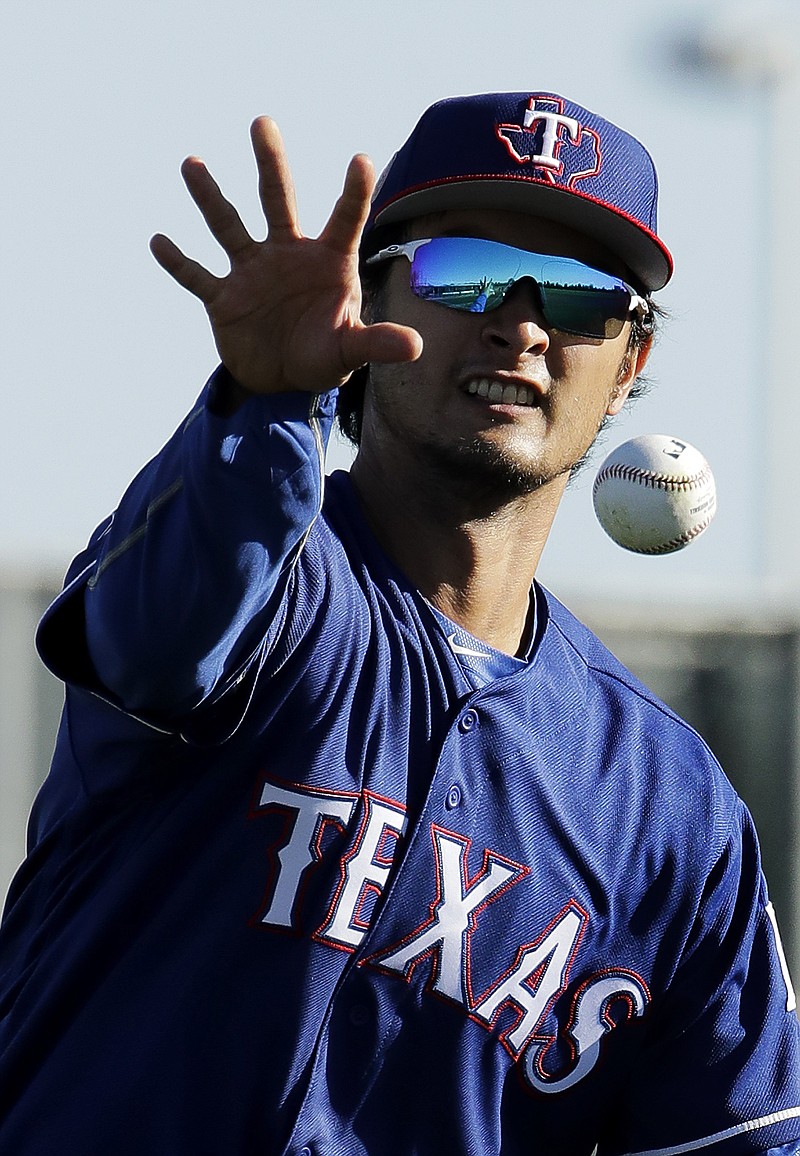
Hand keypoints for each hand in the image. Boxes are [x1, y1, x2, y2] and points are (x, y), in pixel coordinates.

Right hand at [149, 117, 421, 395]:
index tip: (362, 160)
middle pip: (279, 199)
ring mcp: (252, 272)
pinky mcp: (223, 299)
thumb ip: (377, 342)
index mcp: (327, 261)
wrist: (282, 380)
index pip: (345, 218)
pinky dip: (179, 263)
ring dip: (209, 197)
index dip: (355, 192)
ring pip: (229, 226)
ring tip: (192, 163)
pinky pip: (197, 277)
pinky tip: (159, 241)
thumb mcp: (351, 350)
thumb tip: (416, 347)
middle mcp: (287, 255)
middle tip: (263, 122)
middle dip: (271, 163)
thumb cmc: (324, 355)